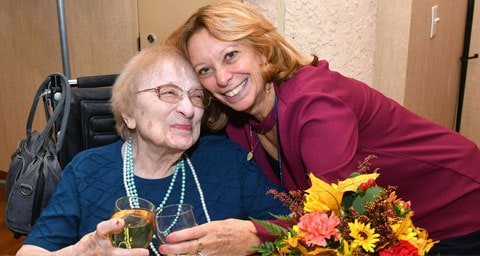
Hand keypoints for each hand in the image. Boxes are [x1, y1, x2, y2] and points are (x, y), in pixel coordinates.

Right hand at [16, 218, 149, 255]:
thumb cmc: (90, 244)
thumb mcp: (98, 234)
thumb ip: (111, 228)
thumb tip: (123, 222)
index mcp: (97, 238)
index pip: (103, 229)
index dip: (112, 225)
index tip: (121, 222)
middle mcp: (101, 250)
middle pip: (118, 253)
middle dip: (132, 253)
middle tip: (145, 253)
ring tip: (144, 255)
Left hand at [158, 219, 259, 255]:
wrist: (252, 238)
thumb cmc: (235, 228)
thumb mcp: (218, 224)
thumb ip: (205, 229)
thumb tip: (192, 232)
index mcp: (210, 229)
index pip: (190, 233)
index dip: (177, 236)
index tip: (167, 237)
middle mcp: (210, 241)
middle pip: (188, 247)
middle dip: (172, 249)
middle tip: (162, 249)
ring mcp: (213, 252)